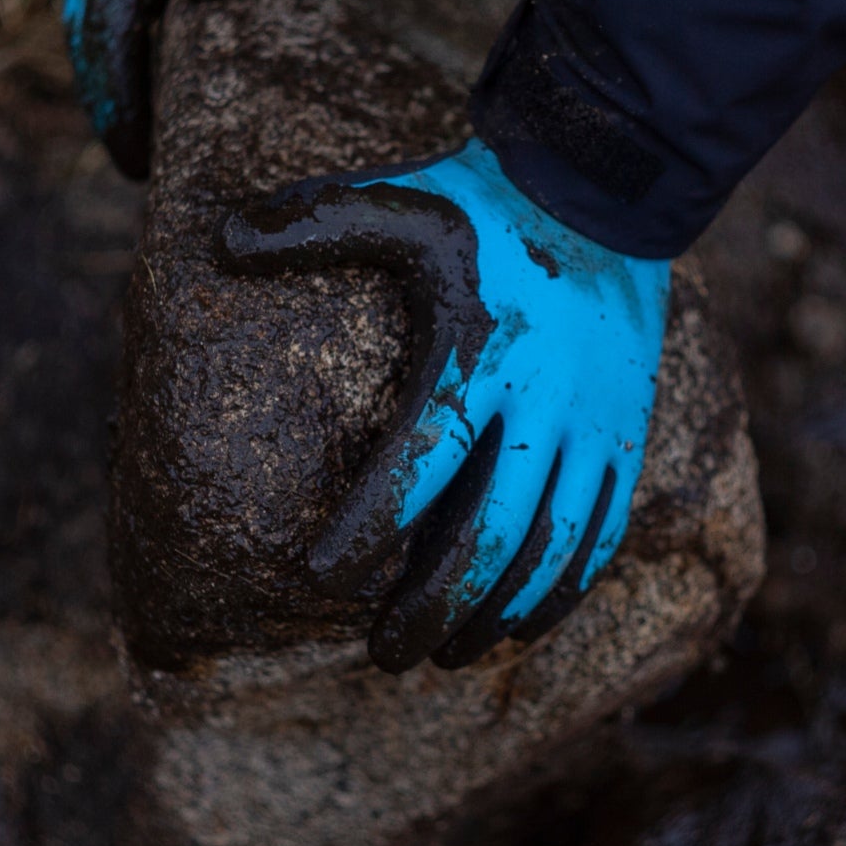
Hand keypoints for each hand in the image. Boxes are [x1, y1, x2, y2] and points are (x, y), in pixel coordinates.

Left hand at [219, 138, 669, 670]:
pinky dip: (561, 593)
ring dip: (498, 613)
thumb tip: (219, 241)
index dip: (371, 528)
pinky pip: (600, 533)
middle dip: (434, 604)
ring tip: (446, 655)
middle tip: (383, 653)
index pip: (422, 459)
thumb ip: (310, 222)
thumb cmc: (482, 205)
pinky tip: (518, 629)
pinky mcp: (626, 434)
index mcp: (480, 352)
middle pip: (492, 531)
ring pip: (551, 547)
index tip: (321, 580)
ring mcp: (594, 424)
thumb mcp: (398, 202)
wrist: (607, 190)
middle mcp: (545, 400)